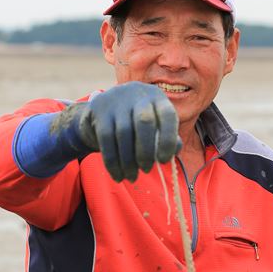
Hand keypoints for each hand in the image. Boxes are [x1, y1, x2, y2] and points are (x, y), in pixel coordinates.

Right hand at [61, 82, 179, 182]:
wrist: (102, 112)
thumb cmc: (135, 123)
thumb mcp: (154, 126)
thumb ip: (167, 138)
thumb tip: (173, 152)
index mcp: (157, 98)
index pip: (168, 115)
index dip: (168, 139)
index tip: (164, 160)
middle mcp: (138, 94)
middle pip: (145, 122)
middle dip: (146, 151)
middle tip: (146, 170)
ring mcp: (117, 100)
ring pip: (123, 133)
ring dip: (128, 161)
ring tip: (131, 177)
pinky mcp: (99, 109)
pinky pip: (106, 138)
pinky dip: (112, 161)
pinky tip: (117, 175)